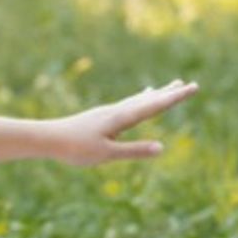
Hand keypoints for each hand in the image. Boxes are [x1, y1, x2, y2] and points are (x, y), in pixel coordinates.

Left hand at [47, 81, 197, 165]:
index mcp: (121, 118)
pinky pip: (126, 105)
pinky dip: (139, 99)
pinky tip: (139, 98)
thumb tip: (161, 148)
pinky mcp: (100, 117)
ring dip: (156, 94)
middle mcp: (116, 111)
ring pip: (137, 100)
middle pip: (148, 100)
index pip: (154, 106)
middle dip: (169, 93)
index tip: (192, 87)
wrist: (45, 138)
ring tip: (168, 86)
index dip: (174, 98)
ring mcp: (108, 112)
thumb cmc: (74, 148)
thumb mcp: (106, 154)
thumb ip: (133, 150)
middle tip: (189, 84)